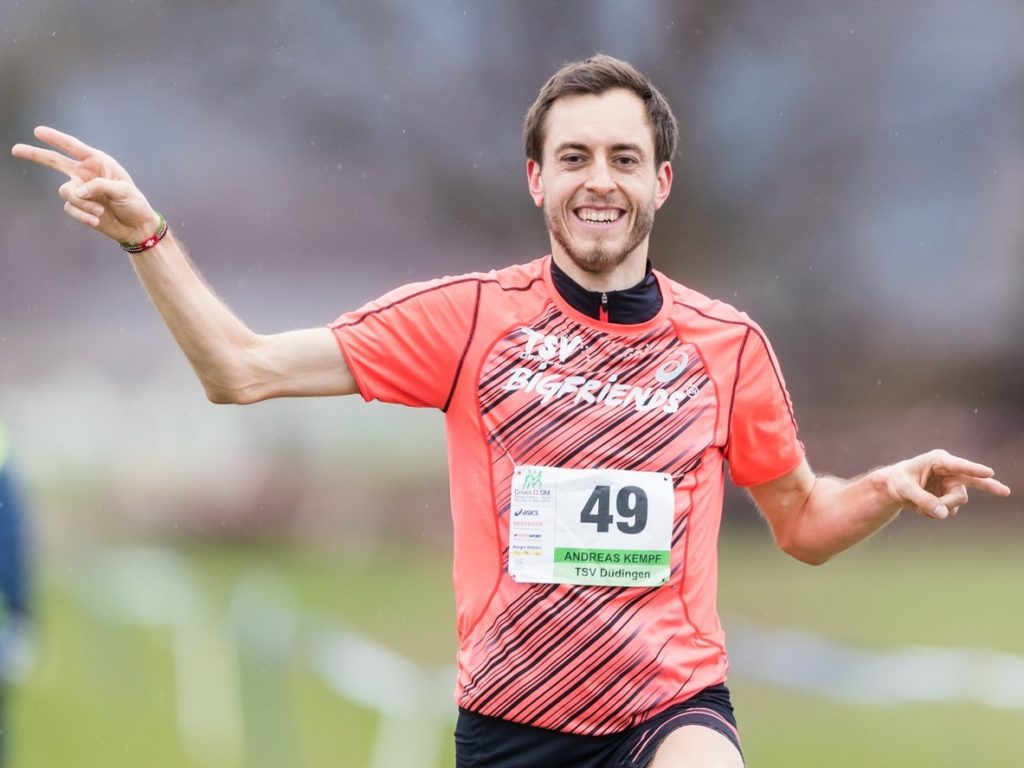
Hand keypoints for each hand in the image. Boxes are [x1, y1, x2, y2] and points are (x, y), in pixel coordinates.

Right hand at [12, 126, 160, 244]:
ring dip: (82, 203)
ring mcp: (80, 190)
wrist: (136, 227)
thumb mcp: (123, 190)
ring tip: (100, 210)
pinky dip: (82, 215)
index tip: (38, 131)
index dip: (56, 138)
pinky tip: (96, 219)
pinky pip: (70, 208)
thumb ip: (99, 186)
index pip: (74, 147)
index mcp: (98, 163)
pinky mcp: (79, 207)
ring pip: (67, 192)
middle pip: (54, 161)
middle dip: (35, 154)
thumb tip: (76, 191)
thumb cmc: (134, 203)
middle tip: (15, 150)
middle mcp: (85, 173)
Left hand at [880, 449, 1010, 519]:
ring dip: (943, 508)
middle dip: (980, 490)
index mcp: (938, 460)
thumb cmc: (897, 481)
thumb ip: (923, 500)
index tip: (990, 472)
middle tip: (1005, 491)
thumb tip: (943, 514)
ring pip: (958, 501)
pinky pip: (950, 510)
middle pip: (969, 484)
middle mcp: (949, 471)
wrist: (893, 488)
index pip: (959, 465)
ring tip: (921, 508)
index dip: (974, 469)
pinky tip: (923, 510)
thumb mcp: (905, 490)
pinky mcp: (950, 496)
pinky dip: (937, 513)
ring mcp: (952, 484)